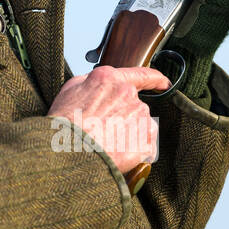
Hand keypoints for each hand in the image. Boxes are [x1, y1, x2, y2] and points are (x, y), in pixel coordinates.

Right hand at [47, 65, 170, 174]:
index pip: (141, 75)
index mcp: (110, 80)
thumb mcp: (70, 90)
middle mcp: (128, 94)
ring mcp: (140, 116)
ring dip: (127, 133)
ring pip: (139, 125)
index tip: (164, 83)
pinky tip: (117, 152)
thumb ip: (90, 82)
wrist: (69, 153)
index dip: (155, 79)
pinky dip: (134, 149)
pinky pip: (144, 144)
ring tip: (106, 144)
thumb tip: (98, 85)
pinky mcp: (146, 139)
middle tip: (103, 131)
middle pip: (134, 106)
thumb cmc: (65, 125)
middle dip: (123, 118)